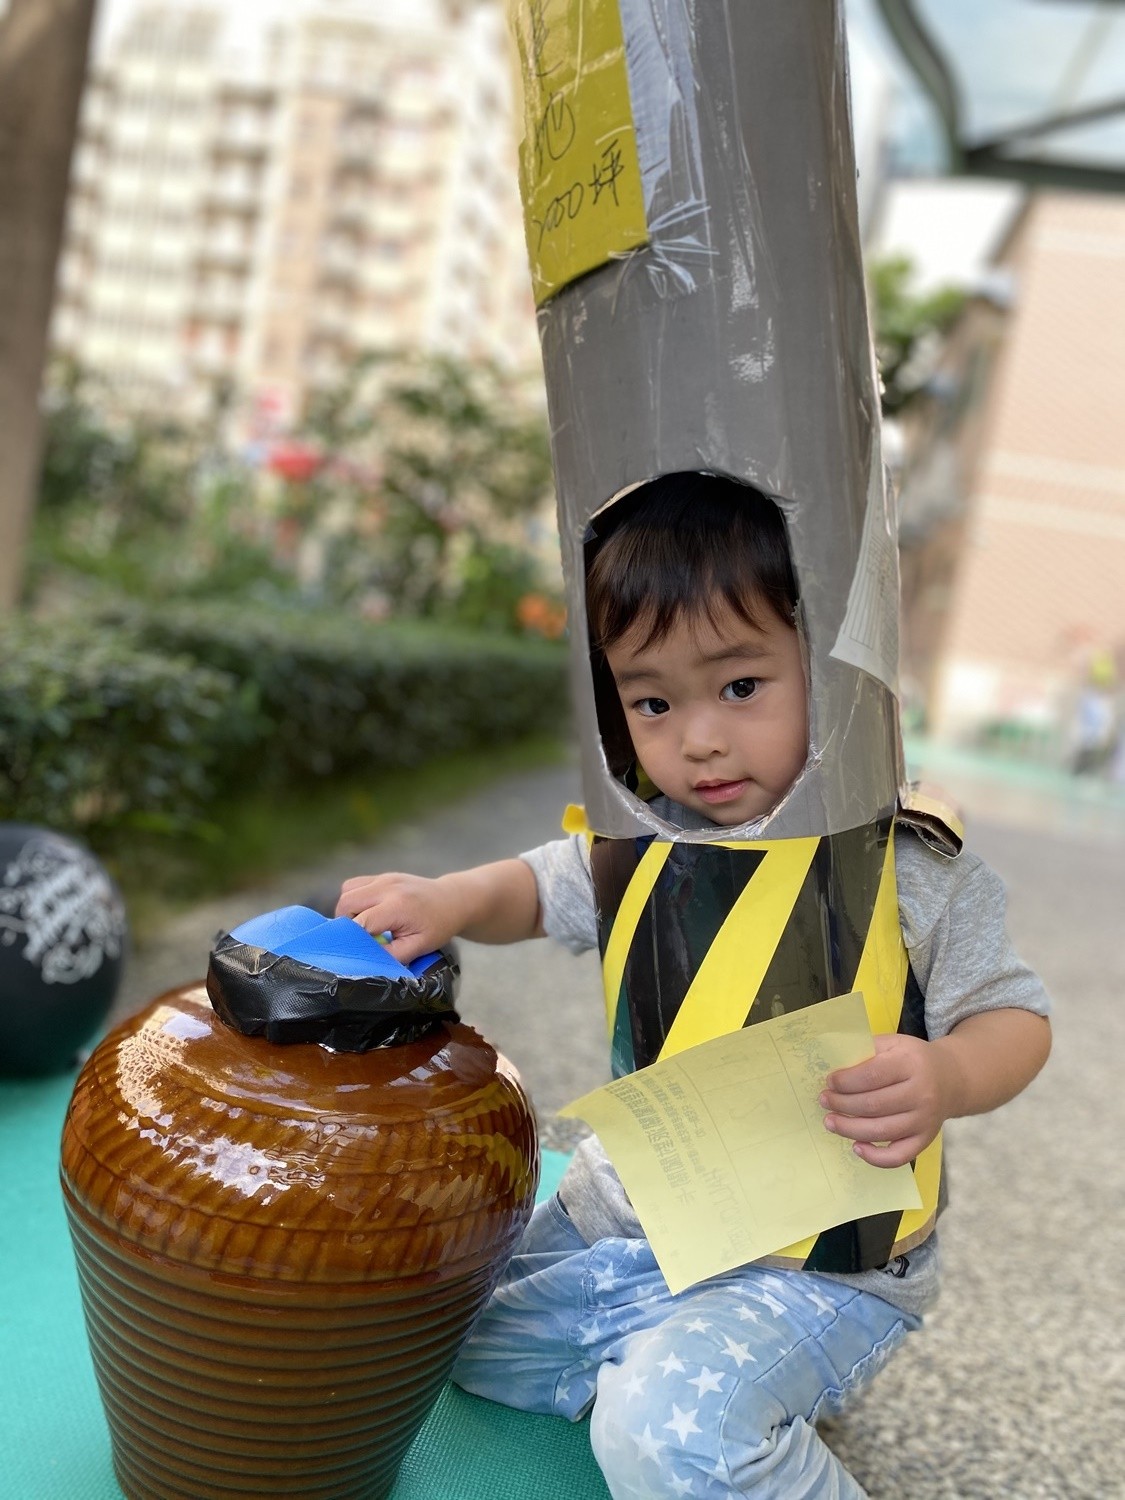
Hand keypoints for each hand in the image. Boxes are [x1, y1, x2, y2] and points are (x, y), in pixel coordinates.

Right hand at [336, 873, 459, 964]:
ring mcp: (384, 878)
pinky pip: (355, 885)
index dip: (353, 938)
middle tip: (360, 937)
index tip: (354, 950)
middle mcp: (387, 888)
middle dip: (346, 923)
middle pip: (346, 902)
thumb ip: (392, 955)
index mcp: (398, 906)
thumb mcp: (419, 947)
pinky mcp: (382, 876)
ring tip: (364, 924)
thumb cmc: (438, 926)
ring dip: (348, 910)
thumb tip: (366, 959)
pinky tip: (369, 912)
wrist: (452, 900)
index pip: (361, 922)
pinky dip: (354, 899)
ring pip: (347, 890)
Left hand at [819, 1033, 955, 1168]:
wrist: (951, 1078)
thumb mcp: (894, 1044)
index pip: (872, 1076)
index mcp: (911, 1064)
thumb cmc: (913, 1059)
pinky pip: (899, 1156)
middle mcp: (921, 1094)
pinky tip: (856, 1147)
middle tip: (824, 1101)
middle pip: (873, 1105)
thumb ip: (866, 1051)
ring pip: (881, 1131)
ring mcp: (924, 1121)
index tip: (829, 1082)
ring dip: (849, 1129)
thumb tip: (833, 1065)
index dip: (846, 1082)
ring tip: (830, 1122)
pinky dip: (875, 1157)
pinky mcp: (925, 1140)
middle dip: (842, 1104)